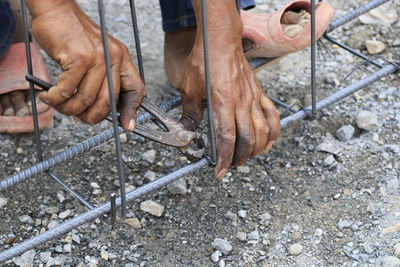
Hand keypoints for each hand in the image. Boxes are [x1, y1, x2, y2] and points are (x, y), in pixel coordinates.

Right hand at [29, 1, 145, 129]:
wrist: (56, 10)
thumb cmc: (73, 35)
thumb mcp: (97, 55)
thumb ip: (102, 78)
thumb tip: (100, 108)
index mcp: (122, 59)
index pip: (136, 89)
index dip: (131, 111)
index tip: (125, 125)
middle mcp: (114, 58)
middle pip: (108, 102)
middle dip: (91, 117)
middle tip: (78, 116)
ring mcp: (98, 57)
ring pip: (87, 99)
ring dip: (69, 109)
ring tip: (58, 105)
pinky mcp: (79, 58)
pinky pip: (68, 90)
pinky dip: (56, 98)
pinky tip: (48, 96)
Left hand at [179, 13, 279, 178]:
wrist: (221, 40)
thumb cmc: (204, 61)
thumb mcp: (189, 88)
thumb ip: (190, 113)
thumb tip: (187, 131)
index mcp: (222, 102)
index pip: (226, 138)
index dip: (223, 158)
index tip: (219, 171)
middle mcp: (241, 102)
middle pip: (248, 139)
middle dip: (239, 157)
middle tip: (230, 164)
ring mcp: (253, 98)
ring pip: (262, 131)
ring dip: (256, 149)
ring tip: (246, 157)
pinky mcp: (260, 93)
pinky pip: (273, 115)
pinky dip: (273, 131)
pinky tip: (268, 141)